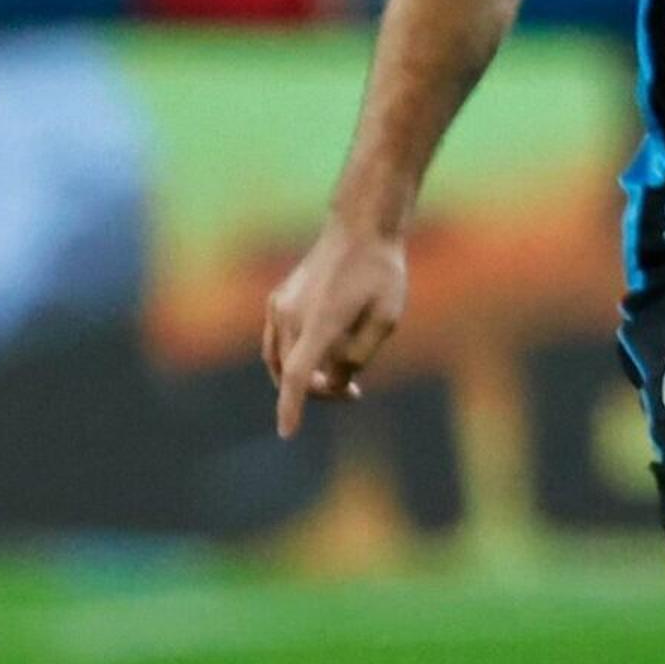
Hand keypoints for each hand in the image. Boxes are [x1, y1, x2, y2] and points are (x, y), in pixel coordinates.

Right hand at [262, 219, 409, 437]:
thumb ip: (360, 355)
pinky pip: (278, 342)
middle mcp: (291, 315)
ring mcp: (279, 306)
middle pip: (294, 373)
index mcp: (321, 322)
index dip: (292, 407)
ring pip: (280, 361)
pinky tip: (322, 358)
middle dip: (319, 391)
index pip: (299, 375)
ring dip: (304, 377)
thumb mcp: (386, 319)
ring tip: (341, 379)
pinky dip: (294, 358)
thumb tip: (337, 382)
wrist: (360, 229)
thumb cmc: (382, 273)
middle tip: (354, 394)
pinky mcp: (278, 300)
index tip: (288, 433)